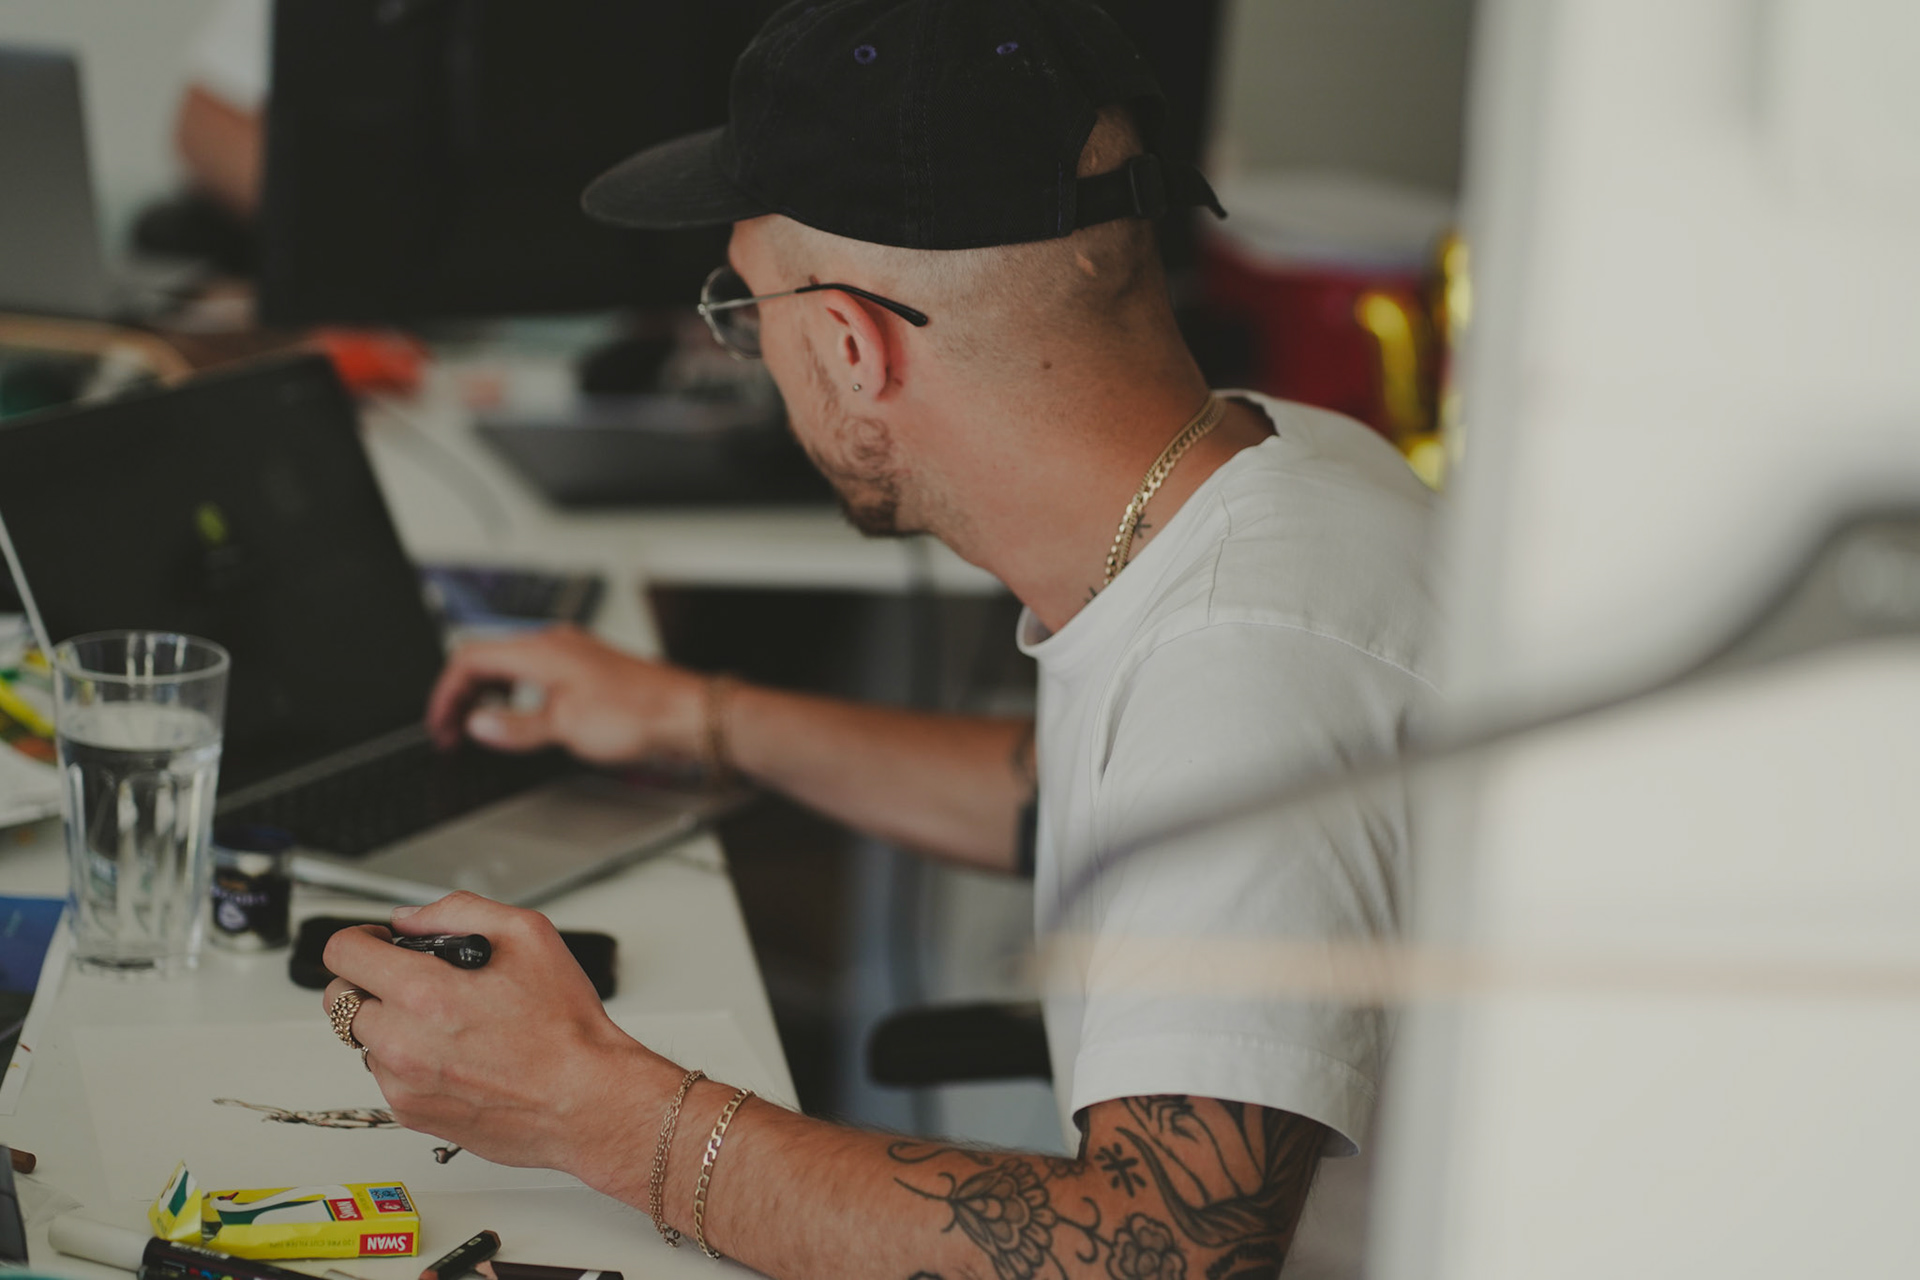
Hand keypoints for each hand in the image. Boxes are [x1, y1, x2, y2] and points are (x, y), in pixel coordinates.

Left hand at [321, 892, 675, 1190]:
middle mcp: (403, 1043)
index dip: (359, 939)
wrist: (587, 1101)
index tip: (376, 943)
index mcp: (425, 994)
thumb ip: (459, 912)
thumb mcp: (528, 936)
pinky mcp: (411, 1114)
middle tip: (408, 980)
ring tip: (444, 1022)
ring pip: (363, 1039)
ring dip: (388, 1023)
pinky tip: (453, 1053)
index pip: (343, 955)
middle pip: (339, 1000)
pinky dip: (406, 1060)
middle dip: (368, 981)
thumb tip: (411, 919)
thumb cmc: (566, 1027)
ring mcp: (403, 1084)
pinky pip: (385, 1075)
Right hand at [426, 625, 707, 764]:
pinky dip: (515, 697)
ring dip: (487, 696)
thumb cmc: (639, 713)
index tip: (439, 725)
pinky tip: (520, 720)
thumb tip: (479, 726)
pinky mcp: (588, 674)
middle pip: (487, 660)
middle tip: (452, 732)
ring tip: (478, 729)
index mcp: (541, 650)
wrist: (688, 715)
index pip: (469, 657)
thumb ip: (516, 726)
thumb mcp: (565, 726)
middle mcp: (555, 645)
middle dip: (462, 695)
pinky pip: (536, 678)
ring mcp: (572, 657)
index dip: (445, 693)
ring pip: (511, 668)